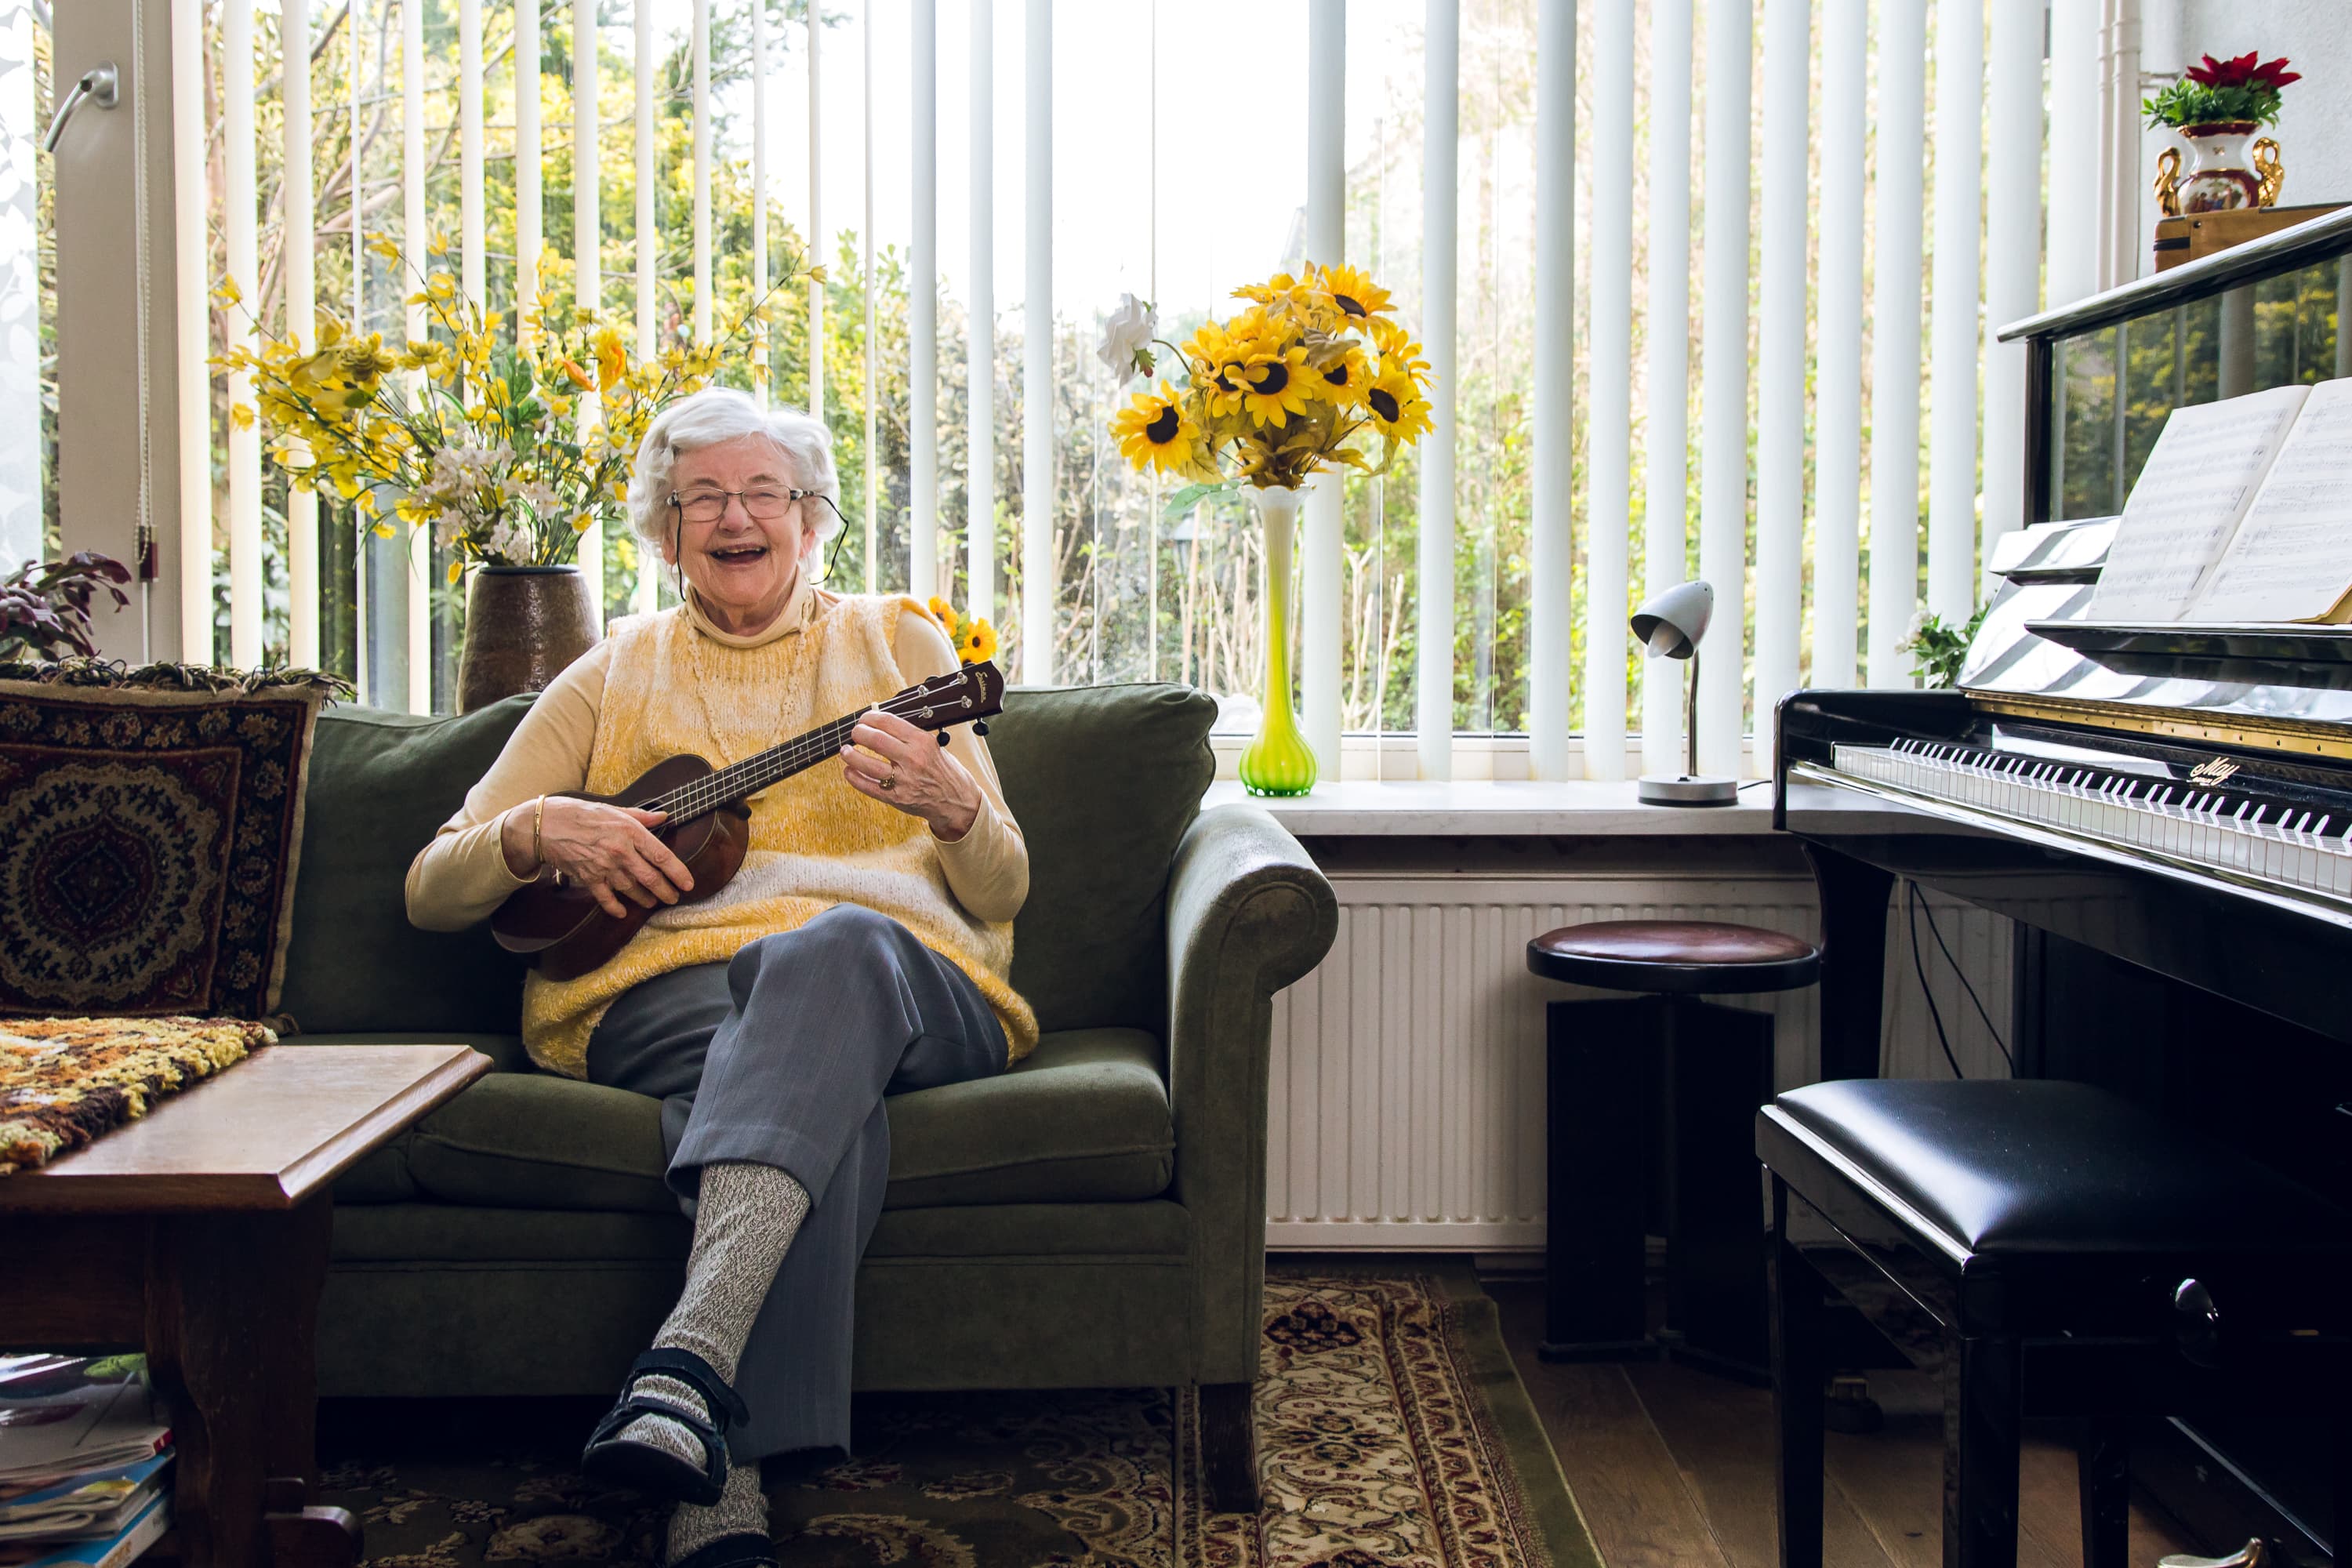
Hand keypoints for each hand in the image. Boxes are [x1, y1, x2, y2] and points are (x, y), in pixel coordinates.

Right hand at [507, 796, 696, 918]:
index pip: (662, 856)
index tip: (688, 883)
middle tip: (674, 898)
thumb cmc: (581, 814)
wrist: (546, 825)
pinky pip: (606, 898)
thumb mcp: (614, 809)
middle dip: (666, 891)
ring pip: (632, 890)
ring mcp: (604, 867)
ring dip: (645, 899)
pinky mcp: (589, 878)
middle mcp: (620, 852)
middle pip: (651, 878)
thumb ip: (641, 817)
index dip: (678, 872)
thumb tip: (664, 816)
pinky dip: (616, 907)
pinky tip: (623, 912)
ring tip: (653, 902)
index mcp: (630, 832)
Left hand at [841, 709, 981, 838]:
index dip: (870, 717)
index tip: (864, 718)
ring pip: (867, 764)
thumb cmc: (943, 771)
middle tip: (854, 733)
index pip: (888, 722)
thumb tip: (879, 723)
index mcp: (922, 742)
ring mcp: (904, 780)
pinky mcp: (896, 798)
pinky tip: (849, 771)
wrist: (957, 800)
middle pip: (875, 740)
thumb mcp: (932, 745)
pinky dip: (854, 778)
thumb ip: (907, 735)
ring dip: (851, 755)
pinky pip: (868, 786)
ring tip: (845, 751)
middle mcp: (913, 759)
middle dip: (859, 733)